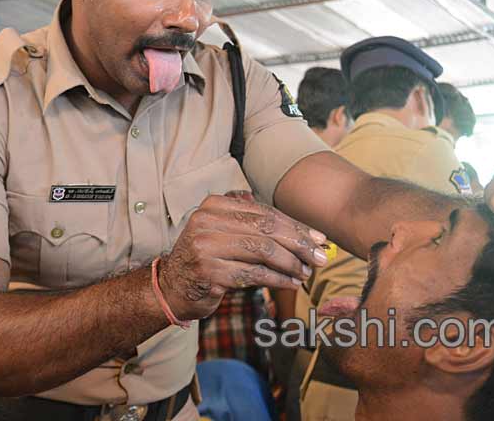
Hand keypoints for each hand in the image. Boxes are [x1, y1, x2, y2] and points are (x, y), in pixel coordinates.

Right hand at [156, 191, 327, 319]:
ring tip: (306, 273)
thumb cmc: (209, 260)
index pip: (264, 212)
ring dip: (291, 264)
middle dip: (299, 244)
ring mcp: (206, 245)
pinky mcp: (209, 271)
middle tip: (320, 258)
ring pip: (262, 251)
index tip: (319, 239)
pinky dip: (277, 280)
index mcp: (214, 205)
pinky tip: (291, 284)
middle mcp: (207, 220)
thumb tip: (309, 236)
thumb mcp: (227, 235)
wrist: (172, 287)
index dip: (295, 226)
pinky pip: (253, 274)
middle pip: (266, 229)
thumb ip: (257, 228)